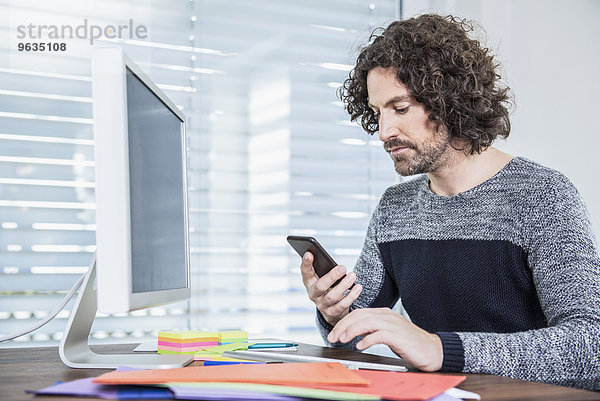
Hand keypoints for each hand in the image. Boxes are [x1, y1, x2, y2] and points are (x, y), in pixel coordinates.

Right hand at [300, 251, 362, 325]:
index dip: (306, 263)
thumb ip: (325, 269)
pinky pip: (343, 305)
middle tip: (343, 268)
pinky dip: (351, 296)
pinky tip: (358, 287)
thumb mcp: (324, 278)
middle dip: (332, 276)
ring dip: (344, 285)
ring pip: (332, 296)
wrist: (333, 310)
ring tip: (353, 276)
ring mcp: (322, 305)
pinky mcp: (333, 313)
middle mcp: (314, 294)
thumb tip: (334, 261)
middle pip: (320, 286)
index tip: (309, 253)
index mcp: (309, 282)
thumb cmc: (329, 287)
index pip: (305, 272)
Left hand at [327, 307, 442, 370]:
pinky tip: (359, 346)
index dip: (343, 322)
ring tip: (342, 339)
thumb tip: (356, 334)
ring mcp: (393, 324)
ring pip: (366, 322)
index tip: (334, 332)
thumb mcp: (388, 334)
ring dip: (350, 331)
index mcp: (384, 313)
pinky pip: (378, 334)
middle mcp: (387, 315)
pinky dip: (366, 340)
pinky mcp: (398, 335)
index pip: (358, 313)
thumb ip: (373, 331)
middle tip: (332, 337)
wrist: (431, 350)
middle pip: (359, 315)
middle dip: (342, 326)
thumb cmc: (409, 343)